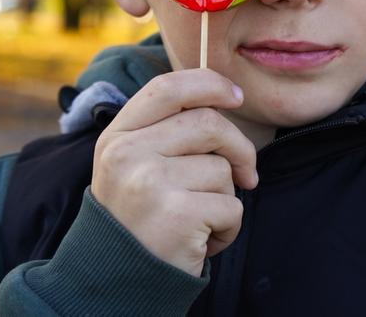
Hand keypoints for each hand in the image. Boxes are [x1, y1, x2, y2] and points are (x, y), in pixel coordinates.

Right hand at [90, 69, 258, 275]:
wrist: (118, 281)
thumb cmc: (141, 218)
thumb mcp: (136, 165)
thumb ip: (169, 129)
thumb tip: (228, 96)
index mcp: (117, 137)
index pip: (167, 87)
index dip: (210, 84)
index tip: (237, 96)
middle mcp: (126, 155)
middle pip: (209, 123)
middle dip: (239, 149)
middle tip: (247, 174)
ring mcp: (148, 184)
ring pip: (223, 169)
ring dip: (226, 197)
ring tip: (199, 218)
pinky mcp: (175, 215)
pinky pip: (231, 206)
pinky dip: (228, 227)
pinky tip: (201, 240)